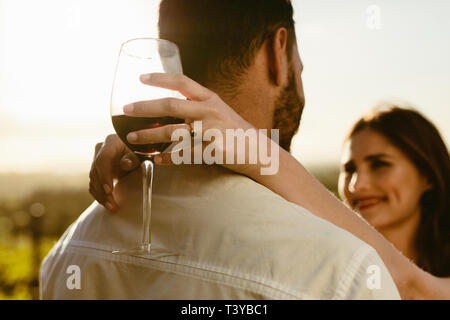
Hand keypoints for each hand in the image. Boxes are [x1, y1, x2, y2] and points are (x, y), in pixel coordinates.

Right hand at [89, 134, 139, 210]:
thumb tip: (124, 164)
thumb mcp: (141, 154)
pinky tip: (108, 204)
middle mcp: (100, 150)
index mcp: (111, 142)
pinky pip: (94, 184)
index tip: (109, 190)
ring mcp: (97, 160)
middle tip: (112, 204)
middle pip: (95, 172)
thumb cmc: (141, 152)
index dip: (104, 176)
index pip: (102, 160)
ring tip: (111, 207)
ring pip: (93, 180)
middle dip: (102, 190)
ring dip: (100, 195)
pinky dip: (100, 195)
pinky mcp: (97, 171)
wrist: (138, 153)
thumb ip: (133, 158)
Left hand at [124, 73, 265, 176]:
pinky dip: (167, 158)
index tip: (140, 78)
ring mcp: (212, 130)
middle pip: (171, 104)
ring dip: (149, 135)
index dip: (160, 78)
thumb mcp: (219, 111)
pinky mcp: (214, 150)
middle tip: (125, 109)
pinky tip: (156, 159)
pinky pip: (184, 154)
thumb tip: (169, 108)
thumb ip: (198, 107)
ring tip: (132, 138)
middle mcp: (210, 110)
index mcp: (210, 98)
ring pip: (173, 131)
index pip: (182, 81)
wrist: (258, 152)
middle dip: (144, 107)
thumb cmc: (235, 132)